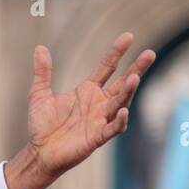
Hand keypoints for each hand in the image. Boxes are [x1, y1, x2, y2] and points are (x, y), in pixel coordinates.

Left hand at [6, 33, 154, 188]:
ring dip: (128, 91)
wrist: (39, 152)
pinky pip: (113, 128)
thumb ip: (43, 72)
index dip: (117, 52)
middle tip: (150, 53)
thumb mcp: (39, 94)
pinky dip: (119, 120)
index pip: (107, 67)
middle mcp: (99, 103)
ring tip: (135, 78)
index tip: (128, 36)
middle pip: (123, 83)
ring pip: (121, 103)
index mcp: (88, 91)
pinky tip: (123, 110)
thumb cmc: (41, 125)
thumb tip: (40, 48)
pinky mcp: (97, 137)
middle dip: (137, 69)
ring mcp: (100, 120)